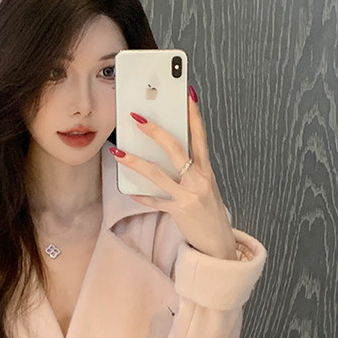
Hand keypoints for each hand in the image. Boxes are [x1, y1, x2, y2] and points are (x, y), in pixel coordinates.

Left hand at [112, 86, 237, 259]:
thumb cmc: (209, 212)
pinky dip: (142, 196)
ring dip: (136, 161)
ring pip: (159, 173)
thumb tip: (167, 154)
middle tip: (138, 117)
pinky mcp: (179, 211)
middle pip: (176, 148)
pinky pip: (155, 201)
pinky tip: (130, 191)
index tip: (188, 93)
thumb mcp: (204, 186)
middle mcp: (199, 179)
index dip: (194, 114)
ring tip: (118, 152)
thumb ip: (190, 170)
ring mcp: (189, 195)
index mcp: (206, 170)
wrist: (219, 244)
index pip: (200, 136)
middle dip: (156, 131)